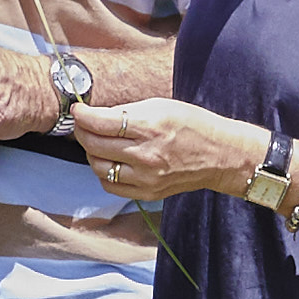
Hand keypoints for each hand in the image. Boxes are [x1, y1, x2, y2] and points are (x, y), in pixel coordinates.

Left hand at [71, 94, 263, 202]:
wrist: (220, 155)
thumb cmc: (192, 125)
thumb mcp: (161, 106)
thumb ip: (128, 111)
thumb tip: (97, 115)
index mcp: (150, 127)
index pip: (101, 123)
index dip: (83, 116)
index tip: (78, 111)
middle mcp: (146, 155)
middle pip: (95, 145)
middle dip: (83, 132)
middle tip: (84, 125)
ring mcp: (146, 178)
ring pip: (99, 167)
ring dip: (92, 153)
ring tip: (98, 143)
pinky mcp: (147, 193)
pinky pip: (111, 185)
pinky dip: (104, 173)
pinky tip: (110, 161)